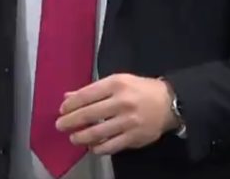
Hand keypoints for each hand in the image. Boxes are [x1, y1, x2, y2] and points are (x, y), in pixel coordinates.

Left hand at [54, 74, 176, 154]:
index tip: (62, 110)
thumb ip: (93, 90)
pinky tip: (92, 147)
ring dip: (81, 137)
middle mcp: (122, 102)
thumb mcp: (118, 81)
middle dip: (70, 121)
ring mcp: (128, 121)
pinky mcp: (134, 137)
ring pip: (97, 132)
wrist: (169, 103)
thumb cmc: (140, 90)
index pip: (86, 95)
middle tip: (60, 126)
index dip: (71, 104)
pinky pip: (110, 146)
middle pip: (89, 114)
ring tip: (74, 138)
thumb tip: (68, 96)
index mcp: (116, 84)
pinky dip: (98, 148)